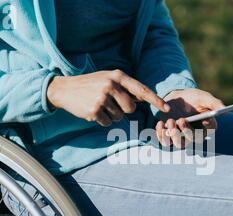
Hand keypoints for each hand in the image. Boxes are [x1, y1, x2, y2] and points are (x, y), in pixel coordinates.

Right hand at [47, 70, 169, 126]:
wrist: (65, 89)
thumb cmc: (91, 84)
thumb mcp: (109, 79)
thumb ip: (125, 88)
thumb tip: (144, 99)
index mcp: (117, 76)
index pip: (141, 89)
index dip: (156, 100)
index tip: (167, 108)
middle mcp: (111, 85)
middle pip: (131, 108)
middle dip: (123, 109)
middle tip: (110, 102)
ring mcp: (102, 98)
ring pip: (119, 117)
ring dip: (111, 114)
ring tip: (99, 104)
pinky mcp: (94, 110)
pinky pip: (107, 123)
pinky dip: (101, 120)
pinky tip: (93, 111)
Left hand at [156, 88, 224, 147]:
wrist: (176, 98)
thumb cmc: (193, 98)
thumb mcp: (204, 97)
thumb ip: (214, 103)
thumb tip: (224, 109)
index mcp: (206, 125)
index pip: (210, 130)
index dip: (207, 127)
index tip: (204, 120)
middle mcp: (195, 134)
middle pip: (193, 140)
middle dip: (187, 131)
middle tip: (181, 119)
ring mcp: (182, 137)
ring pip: (179, 145)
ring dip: (174, 134)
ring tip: (171, 120)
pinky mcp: (170, 136)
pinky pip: (165, 143)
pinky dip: (162, 135)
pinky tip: (161, 123)